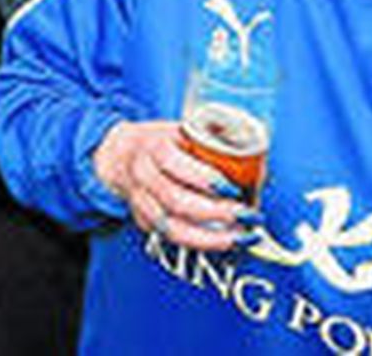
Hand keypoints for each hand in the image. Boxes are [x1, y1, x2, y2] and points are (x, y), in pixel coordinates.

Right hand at [93, 120, 254, 251]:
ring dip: (209, 238)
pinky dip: (198, 244)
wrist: (119, 156)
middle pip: (176, 202)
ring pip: (172, 228)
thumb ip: (213, 136)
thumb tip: (252, 151)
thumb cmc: (159, 141)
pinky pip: (170, 239)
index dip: (206, 179)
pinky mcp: (143, 222)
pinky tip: (222, 243)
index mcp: (154, 147)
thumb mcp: (182, 128)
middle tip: (246, 216)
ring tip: (239, 238)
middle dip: (215, 213)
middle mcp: (143, 176)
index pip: (178, 165)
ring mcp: (140, 202)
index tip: (234, 188)